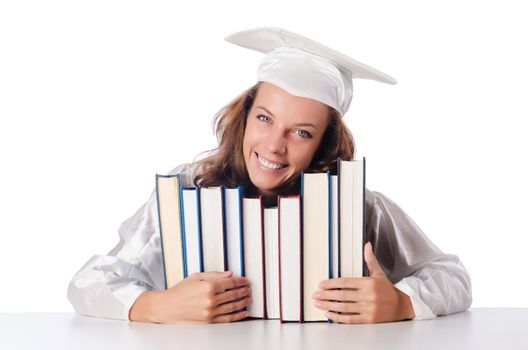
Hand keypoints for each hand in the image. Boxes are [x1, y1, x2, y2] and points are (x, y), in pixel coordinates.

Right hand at [130, 271, 250, 323]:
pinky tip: (244, 312)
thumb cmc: (179, 291)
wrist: (167, 308)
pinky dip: (238, 316)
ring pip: (233, 307)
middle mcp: (211, 300)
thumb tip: (230, 274)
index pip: (231, 283)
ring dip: (244, 302)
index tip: (245, 281)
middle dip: (244, 291)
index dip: (241, 281)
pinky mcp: (209, 322)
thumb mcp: (196, 277)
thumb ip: (215, 275)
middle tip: (249, 289)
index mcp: (208, 286)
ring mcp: (210, 312)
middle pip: (234, 295)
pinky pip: (228, 319)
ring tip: (249, 298)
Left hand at [313, 242, 414, 323]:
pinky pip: (350, 319)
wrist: (401, 306)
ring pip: (344, 307)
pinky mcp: (369, 320)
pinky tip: (329, 313)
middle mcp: (369, 296)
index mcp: (369, 283)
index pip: (346, 282)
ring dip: (328, 305)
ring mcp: (369, 309)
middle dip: (326, 295)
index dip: (332, 283)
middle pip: (342, 295)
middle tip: (315, 294)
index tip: (321, 284)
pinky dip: (338, 317)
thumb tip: (367, 245)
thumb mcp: (379, 273)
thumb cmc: (387, 289)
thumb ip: (370, 260)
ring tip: (318, 303)